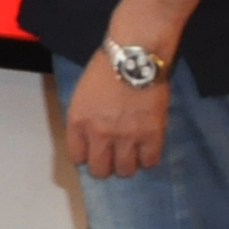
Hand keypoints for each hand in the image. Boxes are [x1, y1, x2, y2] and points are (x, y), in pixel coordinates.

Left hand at [67, 48, 170, 178]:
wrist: (134, 58)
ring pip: (126, 170)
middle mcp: (100, 134)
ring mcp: (127, 137)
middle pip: (100, 170)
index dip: (85, 157)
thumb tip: (89, 136)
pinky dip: (148, 159)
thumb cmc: (104, 69)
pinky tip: (146, 150)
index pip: (76, 156)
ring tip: (130, 155)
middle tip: (112, 159)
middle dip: (105, 167)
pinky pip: (150, 161)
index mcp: (78, 122)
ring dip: (127, 165)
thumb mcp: (82, 95)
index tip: (91, 154)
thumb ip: (84, 118)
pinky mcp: (152, 135)